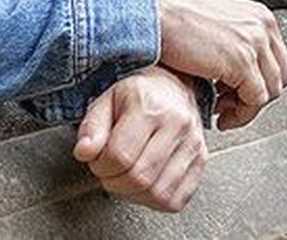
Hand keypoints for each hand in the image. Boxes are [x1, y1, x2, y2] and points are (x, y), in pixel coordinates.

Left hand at [73, 66, 207, 211]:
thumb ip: (91, 127)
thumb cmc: (137, 96)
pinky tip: (146, 183)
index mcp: (149, 106)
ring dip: (133, 194)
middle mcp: (177, 124)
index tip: (97, 161)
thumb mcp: (105, 101)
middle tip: (109, 170)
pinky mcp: (202, 161)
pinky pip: (175, 200)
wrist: (172, 87)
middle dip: (114, 182)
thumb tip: (84, 152)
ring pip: (158, 194)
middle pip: (140, 178)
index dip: (100, 166)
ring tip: (126, 176)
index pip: (120, 156)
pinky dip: (154, 200)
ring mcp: (193, 144)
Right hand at [150, 0, 286, 129]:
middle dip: (254, 96)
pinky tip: (219, 115)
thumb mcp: (213, 21)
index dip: (258, 82)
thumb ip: (232, 40)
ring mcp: (255, 42)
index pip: (276, 59)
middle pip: (278, 76)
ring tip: (221, 110)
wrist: (150, 12)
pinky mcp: (242, 61)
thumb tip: (237, 70)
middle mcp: (262, 25)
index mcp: (257, 14)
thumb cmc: (170, 16)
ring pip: (270, 91)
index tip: (235, 93)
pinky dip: (239, 115)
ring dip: (246, 108)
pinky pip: (254, 101)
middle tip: (228, 105)